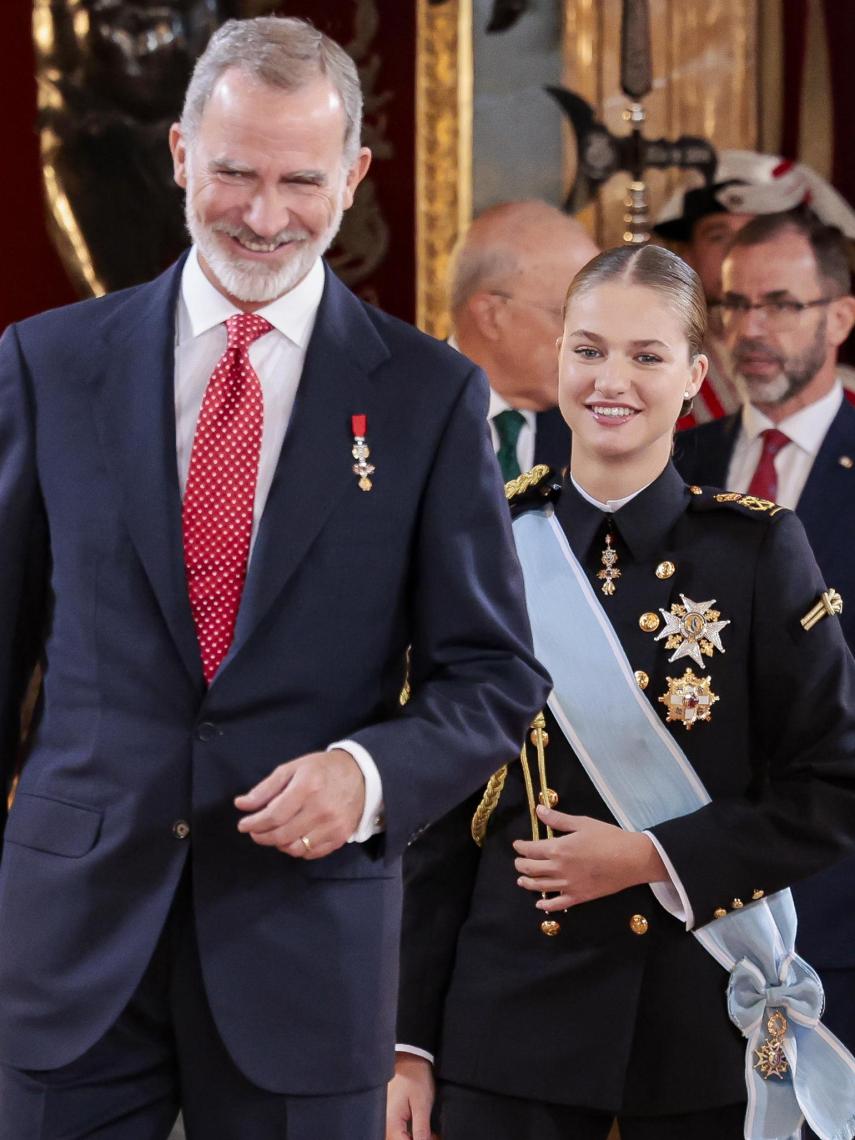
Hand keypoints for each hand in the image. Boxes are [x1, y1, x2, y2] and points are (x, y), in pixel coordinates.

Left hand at [234, 749, 364, 858]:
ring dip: (278, 844)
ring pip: (295, 848)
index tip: (243, 824)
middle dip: (261, 836)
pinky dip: (296, 849)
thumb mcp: (292, 769)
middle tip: (255, 831)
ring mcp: (332, 826)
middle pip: (282, 835)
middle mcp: (321, 809)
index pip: (273, 816)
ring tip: (273, 834)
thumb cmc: (322, 769)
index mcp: (307, 787)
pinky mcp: (340, 837)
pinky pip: (310, 853)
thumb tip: (241, 805)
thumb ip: (266, 788)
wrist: (361, 774)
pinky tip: (292, 838)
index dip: (254, 824)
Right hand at [386, 1054, 437, 1139]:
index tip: (434, 1138)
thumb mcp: (422, 1104)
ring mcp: (385, 1121)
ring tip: (430, 1133)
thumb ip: (421, 1129)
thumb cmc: (415, 1077)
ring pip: (400, 1139)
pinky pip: (399, 1133)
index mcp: (391, 1123)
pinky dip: (410, 1134)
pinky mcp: (389, 1117)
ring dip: (415, 1138)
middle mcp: (384, 1124)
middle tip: (434, 1135)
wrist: (408, 1059)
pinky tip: (422, 1130)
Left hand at [513, 804, 667, 910]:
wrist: (630, 859)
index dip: (521, 847)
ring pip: (540, 887)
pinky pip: (558, 904)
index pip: (531, 849)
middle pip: (531, 869)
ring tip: (522, 880)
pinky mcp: (579, 897)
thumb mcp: (582, 823)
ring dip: (527, 883)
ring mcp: (568, 885)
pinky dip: (546, 905)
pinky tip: (540, 904)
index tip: (517, 845)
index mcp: (558, 849)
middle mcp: (558, 869)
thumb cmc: (607, 837)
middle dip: (521, 864)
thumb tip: (538, 810)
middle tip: (518, 861)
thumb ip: (558, 819)